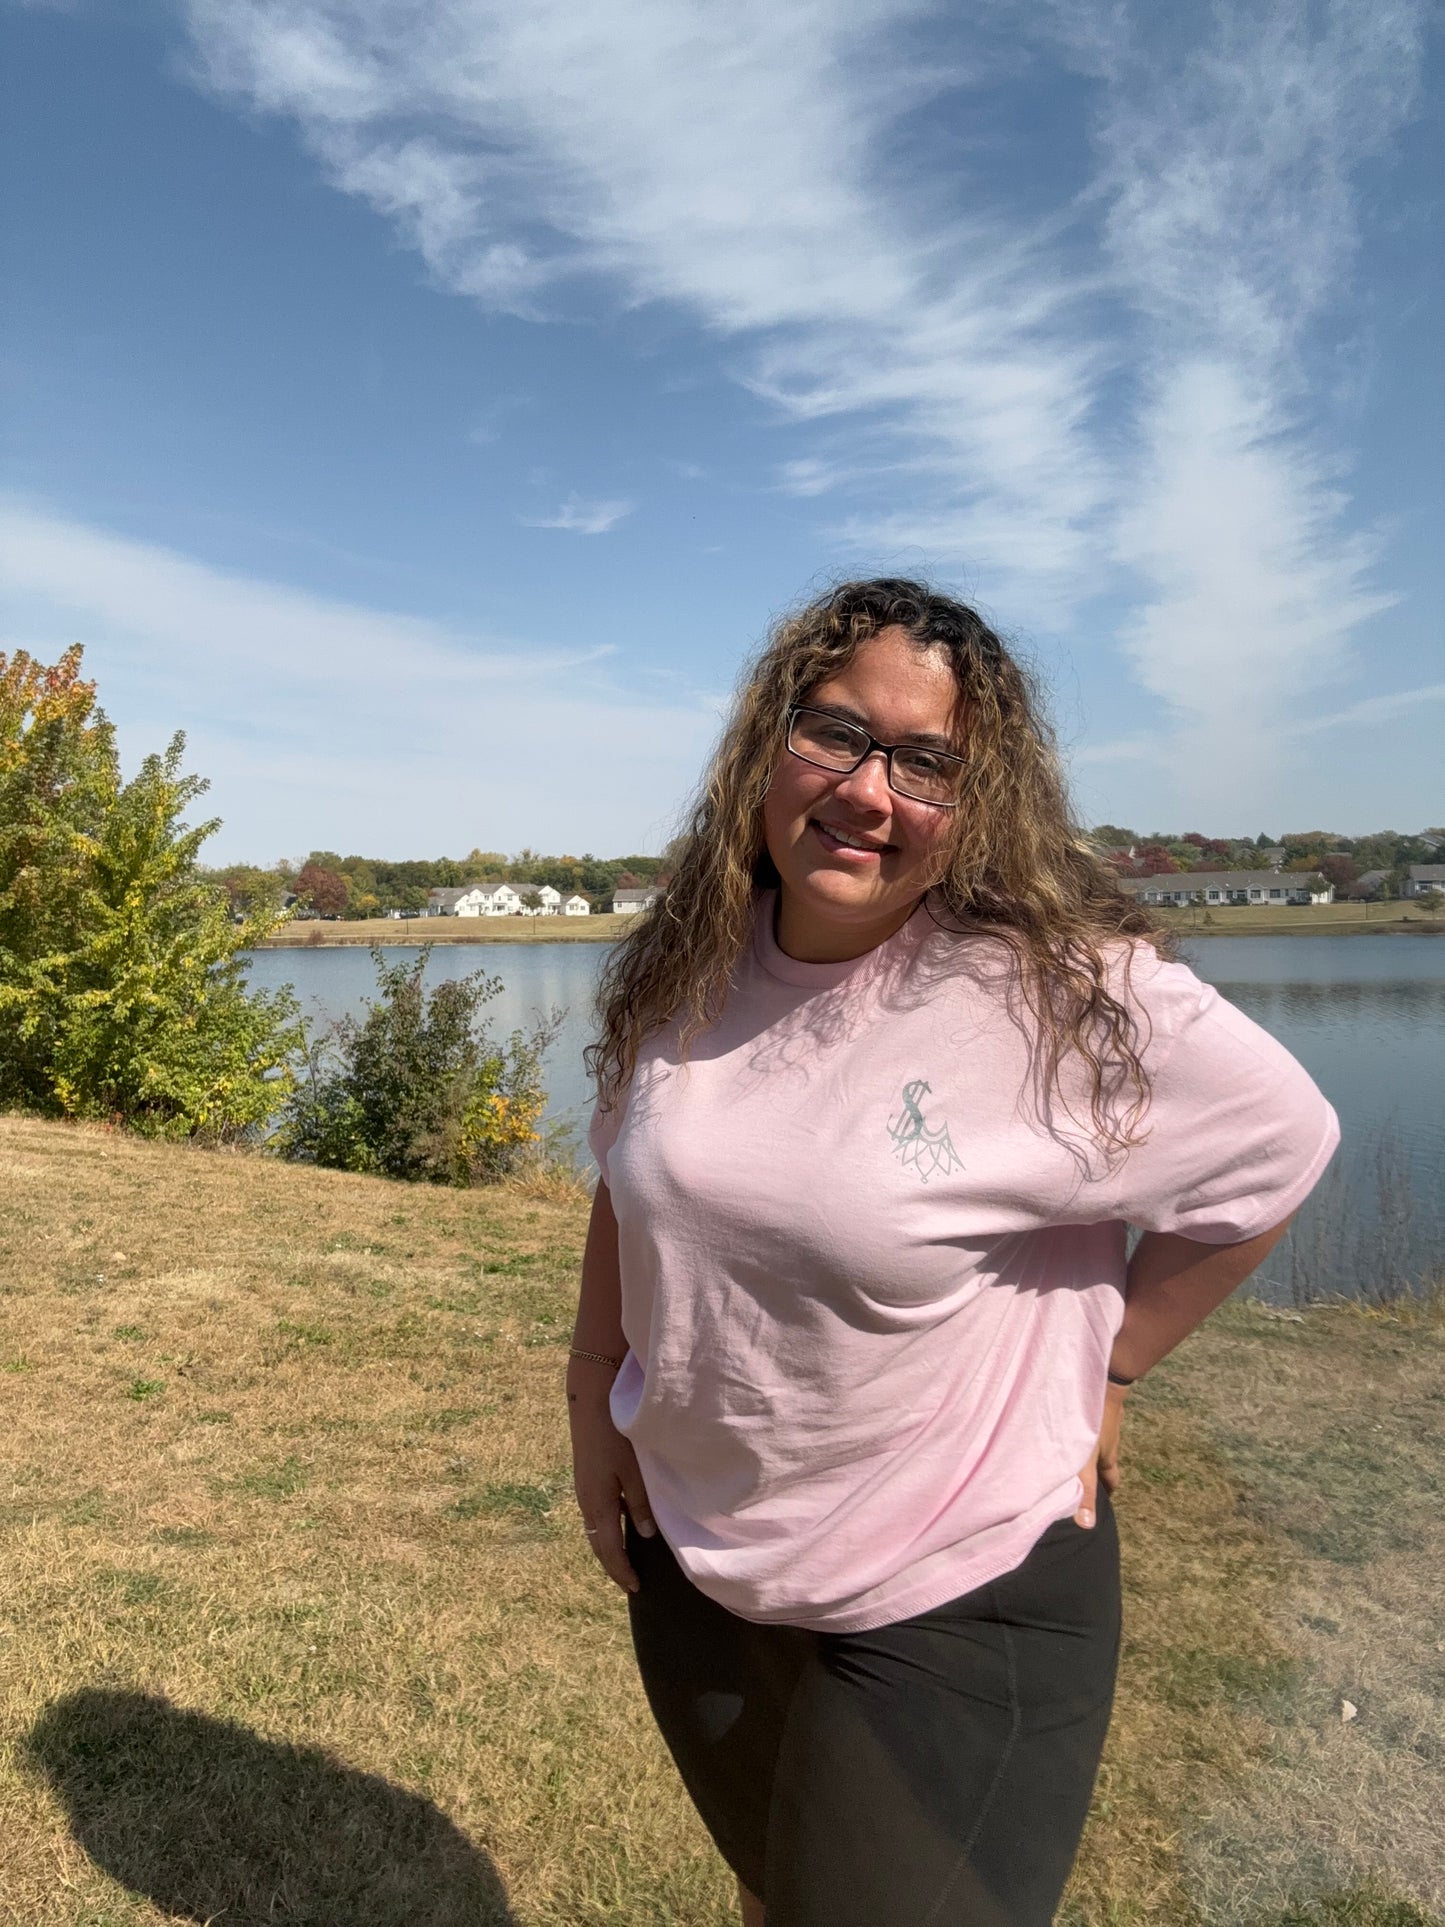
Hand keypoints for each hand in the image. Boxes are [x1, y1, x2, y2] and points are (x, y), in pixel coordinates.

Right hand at [568, 1380, 656, 1592]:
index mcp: (598, 1505)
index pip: (609, 1550)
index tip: (636, 1589)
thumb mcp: (633, 1471)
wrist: (589, 1402)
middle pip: (598, 1545)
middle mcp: (586, 1502)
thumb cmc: (616, 1435)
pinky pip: (595, 1515)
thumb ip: (639, 1503)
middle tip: (630, 1583)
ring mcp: (583, 1490)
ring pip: (595, 1530)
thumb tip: (644, 1534)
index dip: (622, 1572)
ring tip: (625, 1561)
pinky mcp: (585, 1479)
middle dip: (613, 1566)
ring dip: (608, 1548)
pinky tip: (620, 1526)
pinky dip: (606, 1530)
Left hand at [1075, 1381, 1127, 1527]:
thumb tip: (1087, 1524)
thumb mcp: (1086, 1462)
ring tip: (1064, 1459)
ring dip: (1083, 1453)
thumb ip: (1084, 1491)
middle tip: (1077, 1481)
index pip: (1111, 1482)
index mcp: (1109, 1459)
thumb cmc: (1094, 1425)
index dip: (1106, 1493)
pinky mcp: (1091, 1410)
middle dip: (1093, 1474)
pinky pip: (1086, 1428)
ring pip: (1094, 1445)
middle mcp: (1108, 1443)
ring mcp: (1101, 1425)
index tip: (1098, 1502)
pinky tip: (1062, 1433)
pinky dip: (1077, 1435)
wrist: (1103, 1381)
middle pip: (1102, 1463)